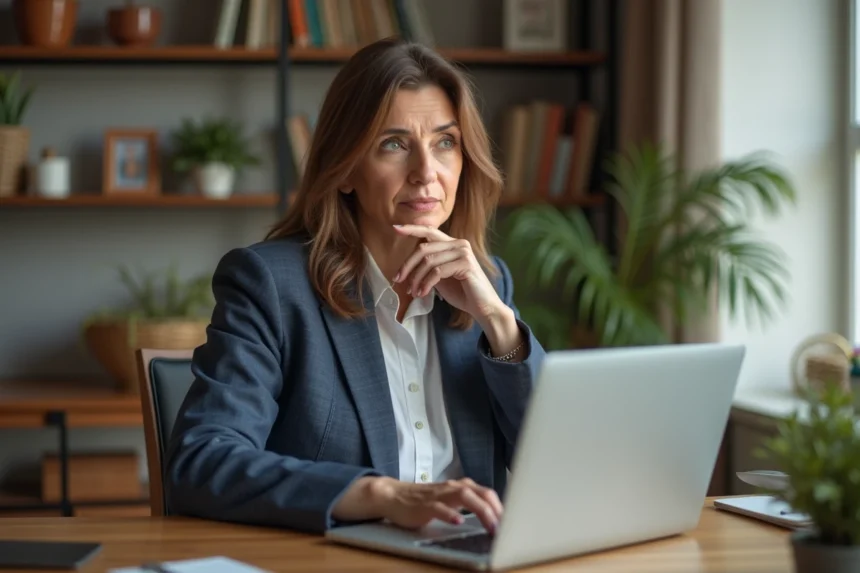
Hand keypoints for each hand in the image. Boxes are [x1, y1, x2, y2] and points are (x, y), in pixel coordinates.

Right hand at [332, 476, 502, 532]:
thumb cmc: (424, 500)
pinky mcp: (425, 505)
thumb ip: (469, 505)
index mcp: (461, 487)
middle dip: (496, 510)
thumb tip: (494, 518)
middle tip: (506, 527)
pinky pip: (440, 508)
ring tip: (491, 526)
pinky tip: (458, 522)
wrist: (394, 496)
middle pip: (481, 493)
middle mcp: (453, 488)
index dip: (501, 507)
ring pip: (465, 497)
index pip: (488, 493)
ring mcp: (439, 495)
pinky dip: (450, 514)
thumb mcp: (450, 501)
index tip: (513, 522)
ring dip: (481, 512)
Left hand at [392, 224, 503, 321]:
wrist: (483, 307)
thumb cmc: (462, 293)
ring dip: (416, 278)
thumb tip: (407, 266)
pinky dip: (426, 283)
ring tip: (413, 292)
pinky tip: (423, 293)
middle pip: (423, 248)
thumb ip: (429, 266)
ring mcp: (463, 252)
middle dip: (407, 265)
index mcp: (453, 244)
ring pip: (428, 261)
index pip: (429, 231)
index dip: (412, 229)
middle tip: (398, 280)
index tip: (395, 229)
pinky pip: (437, 271)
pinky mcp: (466, 263)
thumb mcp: (441, 277)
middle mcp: (459, 243)